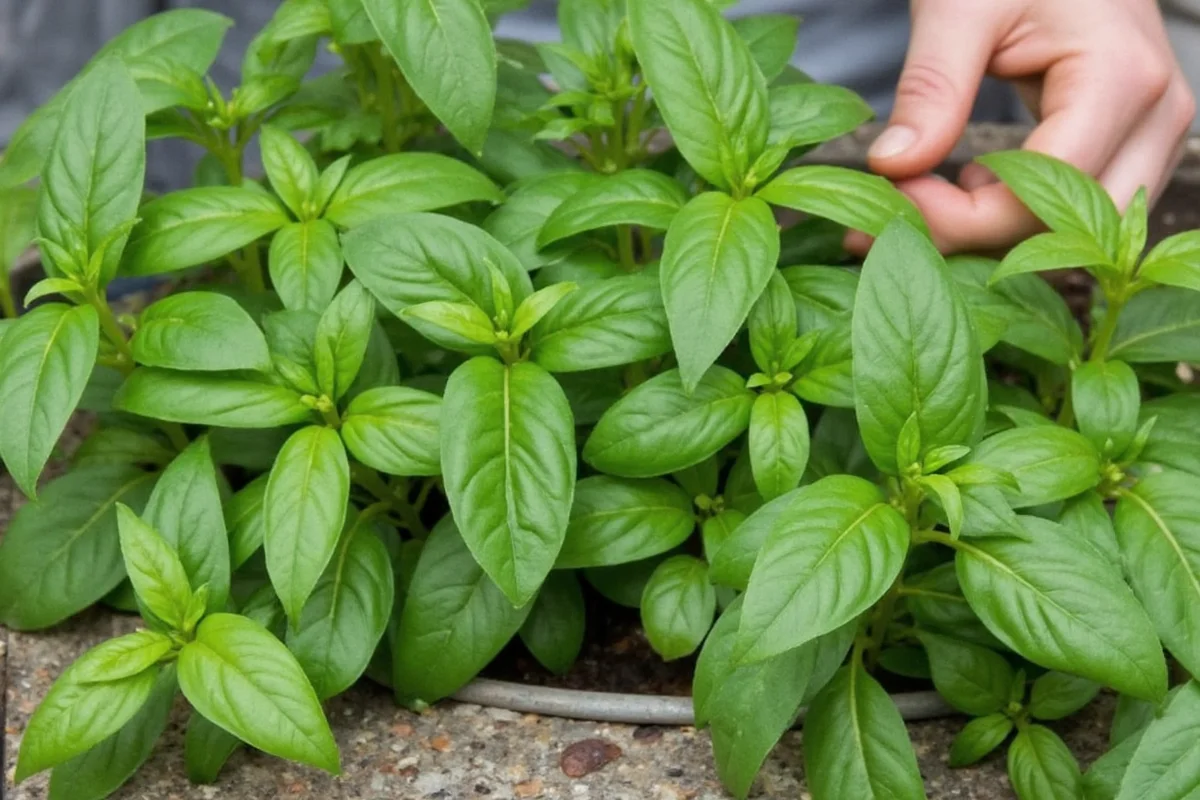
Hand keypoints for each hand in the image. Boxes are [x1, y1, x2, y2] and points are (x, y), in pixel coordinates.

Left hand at [856, 0, 1195, 253]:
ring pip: (1073, 233)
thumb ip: (931, 88)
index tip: (891, 200)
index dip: (961, 219)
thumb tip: (891, 167)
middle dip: (972, 239)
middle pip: (1066, 229)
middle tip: (888, 219)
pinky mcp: (1129, 142)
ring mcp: (1150, 134)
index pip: (1044, 194)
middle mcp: (1155, 117)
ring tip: (914, 203)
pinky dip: (1009, 216)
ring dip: (988, 235)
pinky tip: (958, 188)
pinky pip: (1074, 210)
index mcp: (1122, 78)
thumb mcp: (958, 8)